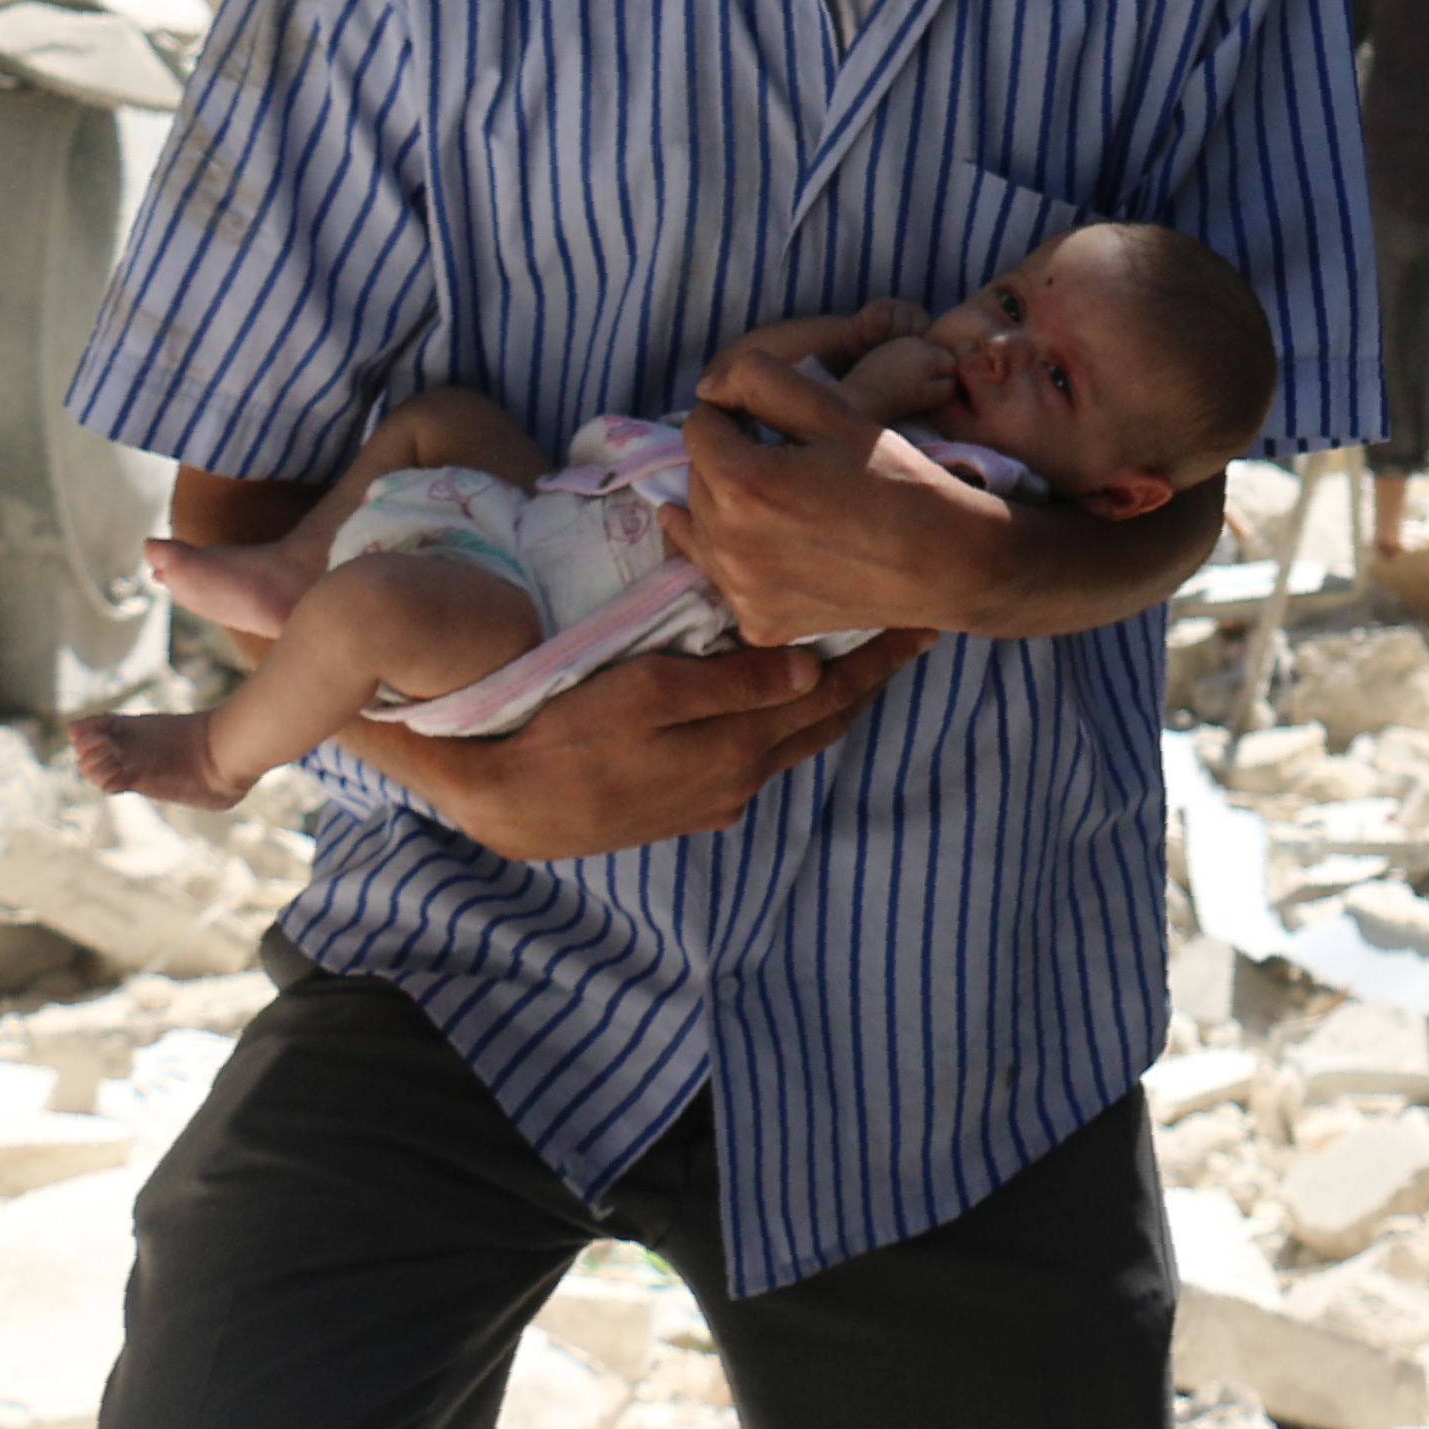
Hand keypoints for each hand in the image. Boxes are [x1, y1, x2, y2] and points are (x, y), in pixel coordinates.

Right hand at [382, 632, 934, 860]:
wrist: (504, 803)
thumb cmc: (565, 732)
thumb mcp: (644, 694)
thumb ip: (730, 684)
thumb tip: (810, 670)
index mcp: (739, 747)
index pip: (832, 695)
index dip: (880, 658)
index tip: (924, 623)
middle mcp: (740, 780)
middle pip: (825, 721)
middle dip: (870, 677)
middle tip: (912, 633)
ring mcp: (715, 798)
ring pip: (794, 742)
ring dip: (830, 701)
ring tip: (860, 658)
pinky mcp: (687, 805)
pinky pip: (757, 756)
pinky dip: (785, 723)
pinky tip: (783, 700)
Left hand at [676, 336, 1007, 642]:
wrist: (947, 563)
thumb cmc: (896, 480)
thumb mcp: (837, 412)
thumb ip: (762, 381)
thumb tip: (707, 389)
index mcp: (744, 483)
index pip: (699, 427)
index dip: (732, 414)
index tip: (767, 422)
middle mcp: (729, 544)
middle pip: (696, 480)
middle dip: (727, 461)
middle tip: (783, 461)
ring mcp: (741, 591)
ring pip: (702, 530)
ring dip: (726, 508)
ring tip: (779, 503)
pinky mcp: (759, 624)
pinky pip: (725, 579)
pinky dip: (741, 560)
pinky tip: (780, 549)